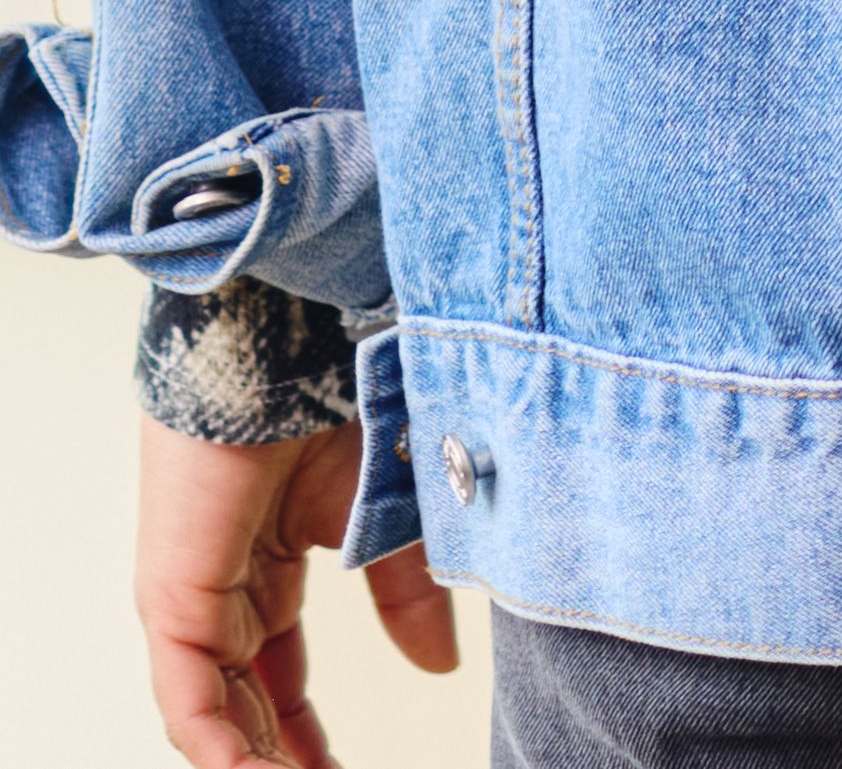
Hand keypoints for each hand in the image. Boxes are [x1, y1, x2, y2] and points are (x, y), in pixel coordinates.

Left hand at [137, 416, 449, 768]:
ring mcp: (192, 596)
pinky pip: (187, 697)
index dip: (307, 737)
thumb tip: (437, 667)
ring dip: (254, 762)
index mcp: (269, 567)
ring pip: (214, 712)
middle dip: (282, 758)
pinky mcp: (172, 597)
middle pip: (244, 704)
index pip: (279, 678)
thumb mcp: (401, 526)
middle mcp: (224, 589)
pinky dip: (218, 746)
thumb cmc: (350, 405)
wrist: (306, 345)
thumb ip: (411, 600)